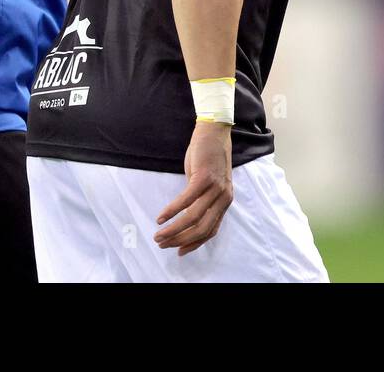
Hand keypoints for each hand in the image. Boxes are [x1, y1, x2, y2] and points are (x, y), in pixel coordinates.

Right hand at [154, 121, 232, 255]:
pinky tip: (161, 217)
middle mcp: (223, 198)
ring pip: (193, 218)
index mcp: (224, 202)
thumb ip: (200, 201)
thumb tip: (185, 218)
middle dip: (180, 240)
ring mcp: (215, 188)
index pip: (211, 231)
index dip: (194, 243)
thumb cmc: (208, 158)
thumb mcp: (207, 183)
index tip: (179, 251)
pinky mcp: (204, 178)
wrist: (214, 132)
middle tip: (163, 244)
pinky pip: (186, 200)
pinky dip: (172, 211)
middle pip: (202, 228)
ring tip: (158, 235)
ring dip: (173, 229)